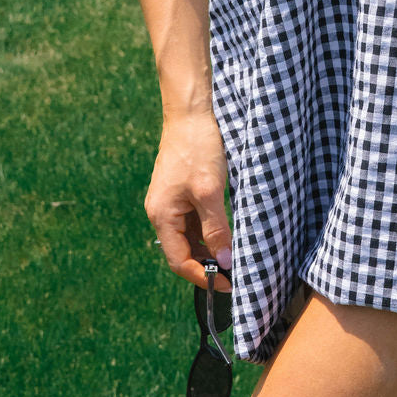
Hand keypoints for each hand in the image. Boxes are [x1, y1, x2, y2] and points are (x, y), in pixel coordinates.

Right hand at [145, 111, 232, 289]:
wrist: (191, 112)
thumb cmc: (197, 148)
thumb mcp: (210, 191)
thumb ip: (215, 229)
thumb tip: (222, 262)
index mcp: (161, 215)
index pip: (178, 260)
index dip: (201, 276)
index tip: (227, 283)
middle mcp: (162, 212)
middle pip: (182, 251)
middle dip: (206, 264)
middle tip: (234, 272)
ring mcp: (171, 201)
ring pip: (189, 236)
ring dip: (209, 247)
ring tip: (233, 255)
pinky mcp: (181, 191)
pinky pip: (193, 220)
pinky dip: (209, 230)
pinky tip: (226, 231)